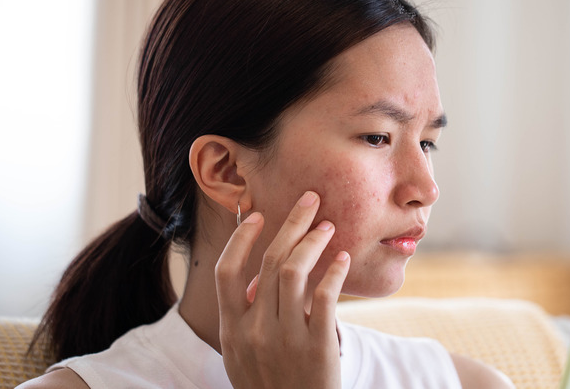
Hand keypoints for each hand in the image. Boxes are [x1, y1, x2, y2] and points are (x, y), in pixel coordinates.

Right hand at [215, 191, 350, 388]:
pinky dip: (334, 271)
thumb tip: (255, 279)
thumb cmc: (269, 385)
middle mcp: (254, 330)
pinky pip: (324, 296)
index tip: (257, 214)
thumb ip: (244, 318)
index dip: (241, 238)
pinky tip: (343, 258)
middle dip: (291, 223)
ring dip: (314, 241)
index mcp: (231, 329)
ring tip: (328, 227)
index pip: (227, 272)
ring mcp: (284, 338)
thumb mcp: (243, 356)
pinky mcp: (316, 347)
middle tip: (310, 200)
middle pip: (270, 261)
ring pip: (295, 271)